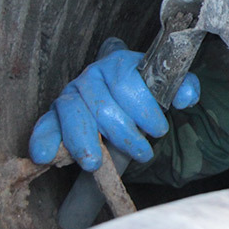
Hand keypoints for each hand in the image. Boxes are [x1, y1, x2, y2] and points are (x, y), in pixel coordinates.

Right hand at [29, 38, 199, 171]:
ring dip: (84, 142)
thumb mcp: (168, 88)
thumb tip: (185, 97)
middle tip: (143, 154)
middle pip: (102, 106)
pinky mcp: (54, 114)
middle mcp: (91, 76)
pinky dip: (43, 139)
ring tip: (94, 164)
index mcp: (118, 64)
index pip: (127, 83)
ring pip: (72, 115)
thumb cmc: (146, 95)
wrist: (126, 100)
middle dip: (124, 135)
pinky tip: (45, 156)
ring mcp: (71, 94)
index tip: (160, 131)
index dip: (145, 110)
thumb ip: (183, 88)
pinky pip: (45, 124)